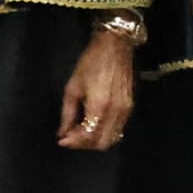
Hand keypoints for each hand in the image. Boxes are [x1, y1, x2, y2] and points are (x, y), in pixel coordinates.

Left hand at [58, 25, 135, 151]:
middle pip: (102, 143)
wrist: (114, 48)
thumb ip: (67, 114)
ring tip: (79, 131)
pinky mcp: (129, 107)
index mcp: (100, 107)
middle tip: (70, 137)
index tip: (62, 140)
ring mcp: (126, 111)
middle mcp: (116, 112)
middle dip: (84, 144)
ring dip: (94, 140)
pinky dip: (104, 132)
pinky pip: (117, 129)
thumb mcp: (72, 87)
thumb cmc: (90, 64)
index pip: (88, 136)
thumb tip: (62, 133)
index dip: (74, 142)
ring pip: (112, 139)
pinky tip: (92, 124)